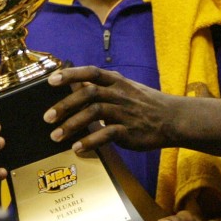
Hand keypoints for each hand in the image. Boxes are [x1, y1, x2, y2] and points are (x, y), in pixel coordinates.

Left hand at [43, 66, 170, 153]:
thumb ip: (100, 85)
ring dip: (72, 125)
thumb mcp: (124, 87)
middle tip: (47, 117)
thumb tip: (75, 81)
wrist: (173, 119)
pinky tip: (77, 148)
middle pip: (88, 94)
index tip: (51, 80)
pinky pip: (107, 134)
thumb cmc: (144, 103)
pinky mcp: (129, 131)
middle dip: (65, 105)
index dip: (71, 74)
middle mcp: (119, 94)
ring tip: (56, 136)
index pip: (91, 72)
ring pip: (95, 113)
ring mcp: (124, 112)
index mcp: (116, 81)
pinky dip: (90, 141)